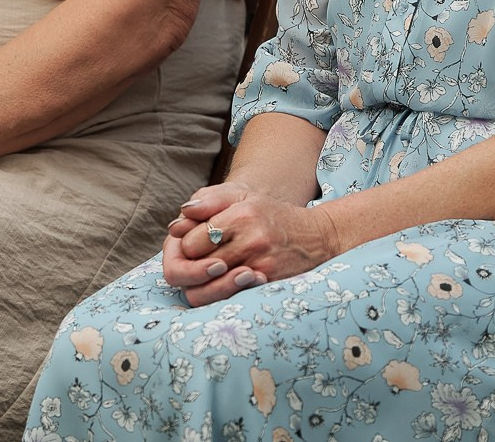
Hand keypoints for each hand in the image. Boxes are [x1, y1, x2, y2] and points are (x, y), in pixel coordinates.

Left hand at [160, 182, 340, 307]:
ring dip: (204, 285)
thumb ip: (208, 201)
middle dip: (192, 268)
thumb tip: (178, 220)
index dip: (186, 247)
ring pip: (210, 289)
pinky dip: (222, 294)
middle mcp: (250, 240)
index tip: (195, 246)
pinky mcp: (268, 285)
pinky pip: (230, 298)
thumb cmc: (271, 214)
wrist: (316, 237)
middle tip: (200, 263)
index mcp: (239, 215)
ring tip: (211, 276)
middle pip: (197, 268)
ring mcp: (260, 265)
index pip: (190, 243)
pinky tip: (227, 284)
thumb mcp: (242, 196)